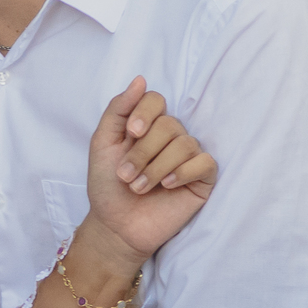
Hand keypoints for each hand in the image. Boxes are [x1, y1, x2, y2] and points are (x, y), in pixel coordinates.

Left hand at [83, 77, 215, 270]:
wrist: (116, 226)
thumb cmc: (107, 186)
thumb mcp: (102, 144)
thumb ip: (117, 110)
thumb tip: (140, 80)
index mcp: (147, 125)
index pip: (156, 100)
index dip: (145, 112)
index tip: (130, 133)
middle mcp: (170, 138)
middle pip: (169, 124)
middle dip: (144, 151)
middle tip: (126, 176)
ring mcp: (187, 158)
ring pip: (185, 144)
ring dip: (158, 167)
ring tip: (140, 187)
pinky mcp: (201, 180)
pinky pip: (205, 163)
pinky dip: (184, 172)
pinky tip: (168, 185)